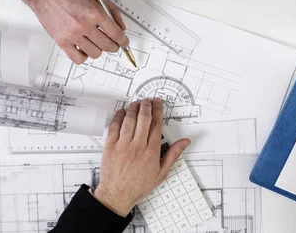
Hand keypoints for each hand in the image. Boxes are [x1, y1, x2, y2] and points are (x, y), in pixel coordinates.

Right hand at [17, 0, 128, 63]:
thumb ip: (112, 11)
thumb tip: (121, 27)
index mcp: (94, 13)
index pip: (116, 34)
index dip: (123, 41)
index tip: (124, 42)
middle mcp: (84, 25)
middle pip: (107, 46)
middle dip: (114, 46)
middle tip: (113, 43)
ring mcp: (72, 35)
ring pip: (95, 53)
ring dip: (99, 50)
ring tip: (97, 43)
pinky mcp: (61, 41)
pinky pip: (78, 58)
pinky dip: (84, 56)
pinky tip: (84, 48)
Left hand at [94, 99, 190, 216]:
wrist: (117, 195)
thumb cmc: (138, 185)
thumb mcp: (161, 173)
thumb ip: (173, 154)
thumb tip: (184, 142)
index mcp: (151, 152)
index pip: (157, 124)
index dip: (158, 111)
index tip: (158, 103)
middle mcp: (137, 146)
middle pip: (144, 118)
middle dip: (147, 105)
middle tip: (148, 100)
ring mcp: (123, 145)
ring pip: (130, 120)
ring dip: (134, 108)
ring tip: (137, 103)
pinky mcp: (110, 146)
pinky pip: (114, 127)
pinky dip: (119, 117)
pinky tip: (122, 112)